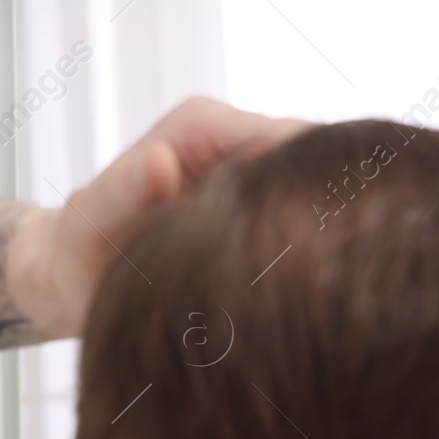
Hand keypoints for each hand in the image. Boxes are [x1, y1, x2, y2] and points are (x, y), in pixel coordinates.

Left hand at [7, 95, 307, 340]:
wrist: (79, 274)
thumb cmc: (80, 249)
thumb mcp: (91, 222)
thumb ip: (124, 192)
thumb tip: (161, 164)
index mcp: (202, 126)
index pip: (291, 137)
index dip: (318, 183)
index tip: (323, 239)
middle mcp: (237, 138)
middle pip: (319, 162)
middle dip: (332, 210)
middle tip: (326, 273)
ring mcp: (256, 169)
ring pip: (323, 190)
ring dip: (327, 233)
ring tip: (320, 284)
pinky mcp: (265, 200)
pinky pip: (309, 215)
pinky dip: (317, 246)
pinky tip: (311, 283)